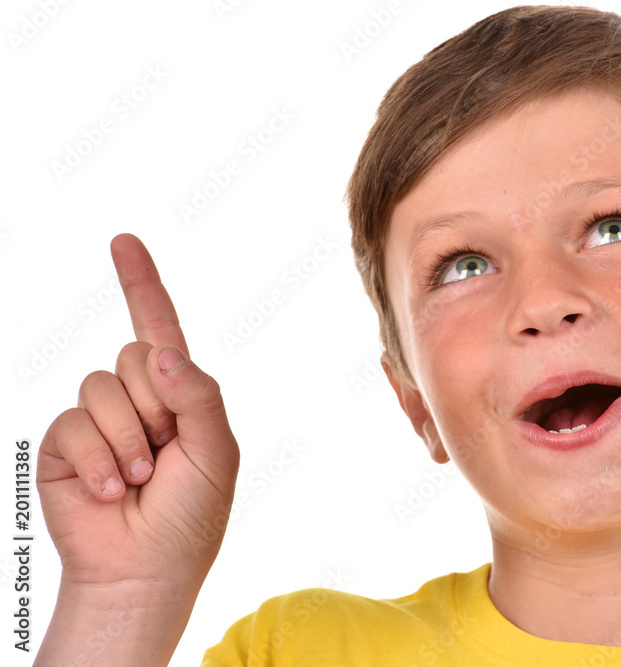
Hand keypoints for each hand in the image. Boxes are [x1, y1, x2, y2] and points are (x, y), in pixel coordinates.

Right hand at [36, 234, 239, 663]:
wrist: (146, 569)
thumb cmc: (192, 514)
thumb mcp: (217, 451)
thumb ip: (198, 395)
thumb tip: (158, 352)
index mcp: (178, 394)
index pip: (159, 328)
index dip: (142, 284)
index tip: (124, 241)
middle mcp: (136, 398)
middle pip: (133, 356)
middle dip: (154, 407)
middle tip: (163, 456)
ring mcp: (98, 419)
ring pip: (102, 387)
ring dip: (127, 439)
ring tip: (139, 478)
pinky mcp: (63, 443)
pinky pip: (73, 422)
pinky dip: (96, 458)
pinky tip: (108, 489)